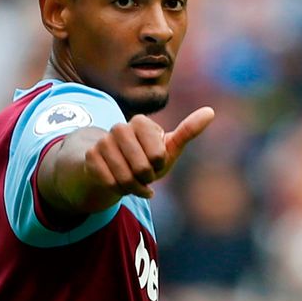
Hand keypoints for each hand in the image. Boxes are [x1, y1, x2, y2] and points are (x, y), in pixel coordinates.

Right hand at [85, 107, 214, 198]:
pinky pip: (110, 182)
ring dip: (133, 187)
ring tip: (134, 181)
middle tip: (145, 173)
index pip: (157, 154)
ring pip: (125, 176)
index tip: (156, 159)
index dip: (159, 163)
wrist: (115, 170)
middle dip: (147, 177)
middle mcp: (120, 127)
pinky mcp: (91, 156)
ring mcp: (103, 141)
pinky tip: (120, 185)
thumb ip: (188, 130)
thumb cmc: (147, 158)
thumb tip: (210, 111)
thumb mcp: (168, 148)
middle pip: (142, 167)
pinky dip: (118, 189)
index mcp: (141, 121)